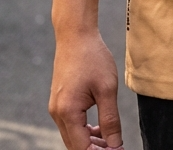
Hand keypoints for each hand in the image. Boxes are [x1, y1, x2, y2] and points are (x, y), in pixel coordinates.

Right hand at [49, 31, 123, 149]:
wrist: (75, 35)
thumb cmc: (92, 57)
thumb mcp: (107, 88)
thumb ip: (111, 120)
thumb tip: (116, 145)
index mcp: (68, 112)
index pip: (82, 148)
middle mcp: (57, 113)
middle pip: (75, 146)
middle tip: (116, 148)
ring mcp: (56, 108)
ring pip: (72, 137)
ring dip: (90, 143)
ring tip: (111, 141)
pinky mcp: (59, 102)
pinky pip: (70, 125)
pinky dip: (84, 131)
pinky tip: (99, 129)